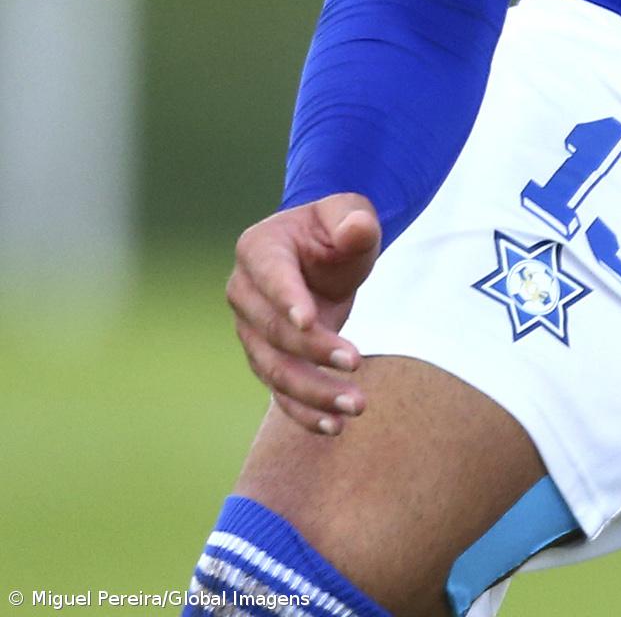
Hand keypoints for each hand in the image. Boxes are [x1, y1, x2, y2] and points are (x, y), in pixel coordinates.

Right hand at [227, 194, 382, 434]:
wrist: (325, 251)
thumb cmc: (336, 227)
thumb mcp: (349, 212)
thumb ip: (354, 220)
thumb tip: (355, 229)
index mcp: (259, 250)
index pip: (270, 277)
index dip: (287, 299)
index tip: (311, 321)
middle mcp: (245, 293)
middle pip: (272, 331)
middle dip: (312, 352)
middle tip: (355, 364)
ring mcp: (251, 331)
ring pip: (274, 369)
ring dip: (312, 392)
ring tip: (356, 406)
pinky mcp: (269, 359)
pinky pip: (280, 392)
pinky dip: (304, 413)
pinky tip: (334, 428)